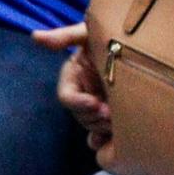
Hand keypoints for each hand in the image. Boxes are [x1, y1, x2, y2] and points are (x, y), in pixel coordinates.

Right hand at [33, 24, 111, 145]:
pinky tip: (112, 142)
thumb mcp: (89, 31)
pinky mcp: (113, 112)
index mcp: (74, 76)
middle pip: (80, 115)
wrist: (137, 40)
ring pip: (92, 125)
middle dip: (94, 117)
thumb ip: (66, 36)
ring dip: (103, 127)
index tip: (96, 103)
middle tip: (112, 114)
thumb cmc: (110, 34)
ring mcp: (98, 103)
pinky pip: (102, 134)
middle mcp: (83, 92)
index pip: (67, 97)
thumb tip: (35, 36)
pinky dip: (104, 140)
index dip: (79, 103)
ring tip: (120, 119)